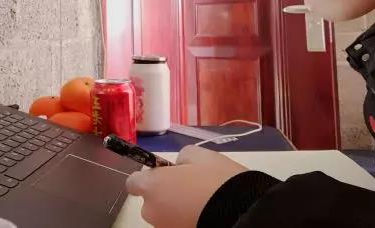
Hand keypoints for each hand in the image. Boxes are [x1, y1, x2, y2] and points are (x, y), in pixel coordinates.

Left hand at [126, 145, 247, 227]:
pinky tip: (205, 212)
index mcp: (152, 186)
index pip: (133, 182)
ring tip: (200, 201)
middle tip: (188, 185)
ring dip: (175, 208)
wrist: (241, 212)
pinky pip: (178, 223)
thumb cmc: (216, 179)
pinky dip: (186, 218)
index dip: (147, 176)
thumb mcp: (199, 154)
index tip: (164, 173)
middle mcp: (152, 211)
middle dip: (164, 194)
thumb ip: (180, 158)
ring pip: (165, 214)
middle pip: (150, 201)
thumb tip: (178, 166)